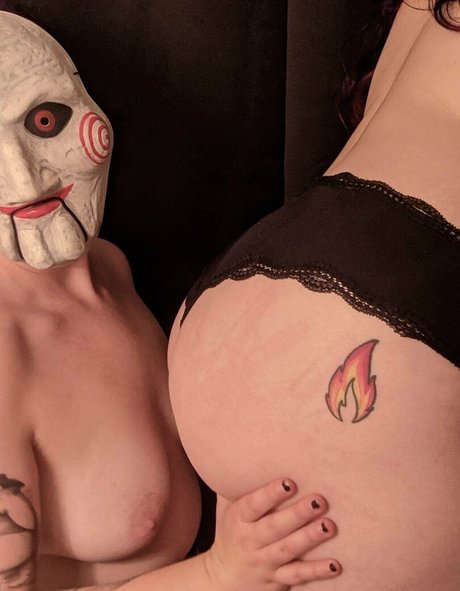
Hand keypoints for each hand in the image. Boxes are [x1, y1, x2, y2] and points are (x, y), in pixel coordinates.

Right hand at [203, 478, 340, 590]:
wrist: (223, 578)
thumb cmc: (232, 531)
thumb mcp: (228, 507)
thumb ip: (238, 483)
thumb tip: (248, 447)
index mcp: (239, 518)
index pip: (254, 505)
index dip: (271, 494)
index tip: (290, 482)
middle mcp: (250, 540)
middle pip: (275, 527)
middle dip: (297, 514)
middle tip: (319, 501)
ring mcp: (264, 562)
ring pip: (288, 550)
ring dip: (309, 538)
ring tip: (329, 526)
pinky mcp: (278, 580)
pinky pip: (298, 576)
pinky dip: (316, 572)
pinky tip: (335, 564)